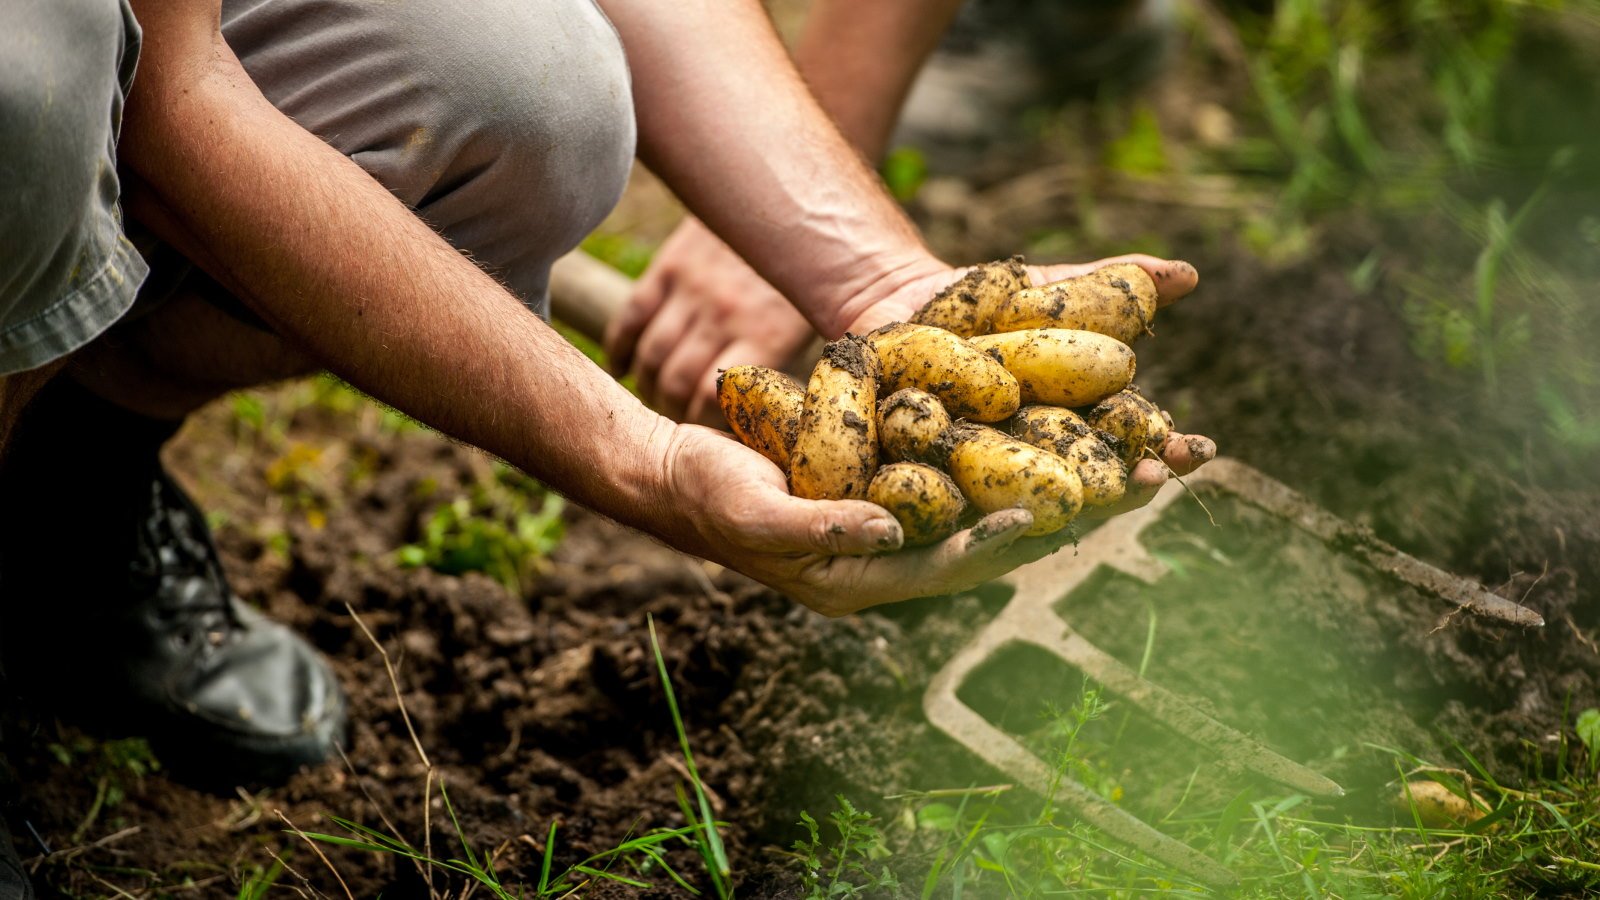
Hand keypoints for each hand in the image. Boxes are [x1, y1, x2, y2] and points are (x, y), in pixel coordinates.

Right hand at [605, 216, 814, 425]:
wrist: (793, 188)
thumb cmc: (821, 264)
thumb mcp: (827, 313)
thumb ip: (821, 358)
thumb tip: (827, 407)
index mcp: (765, 334)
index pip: (716, 400)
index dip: (706, 428)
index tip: (712, 441)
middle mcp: (724, 314)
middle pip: (677, 384)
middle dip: (673, 414)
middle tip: (678, 428)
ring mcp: (692, 289)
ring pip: (651, 356)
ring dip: (648, 387)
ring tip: (656, 403)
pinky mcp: (671, 266)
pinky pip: (632, 316)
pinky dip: (620, 349)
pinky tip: (622, 369)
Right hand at [654, 424, 1085, 614]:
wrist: (684, 472)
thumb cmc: (711, 494)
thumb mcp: (756, 510)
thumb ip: (821, 527)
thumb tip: (891, 530)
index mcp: (860, 580)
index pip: (943, 569)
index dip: (992, 545)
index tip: (1039, 516)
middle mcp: (891, 556)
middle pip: (987, 540)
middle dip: (1057, 517)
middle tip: (1126, 489)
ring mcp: (896, 520)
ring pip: (987, 503)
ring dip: (1050, 482)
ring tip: (1120, 460)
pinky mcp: (894, 482)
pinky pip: (962, 471)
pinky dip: (1008, 452)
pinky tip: (1053, 424)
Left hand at [840, 254, 1215, 514]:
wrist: (894, 300)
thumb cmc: (980, 302)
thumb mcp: (1046, 291)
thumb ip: (1110, 287)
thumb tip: (1191, 273)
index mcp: (1070, 427)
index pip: (1130, 444)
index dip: (1166, 450)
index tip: (1198, 448)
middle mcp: (1030, 465)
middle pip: (1085, 488)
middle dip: (1123, 489)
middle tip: (1153, 484)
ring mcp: (978, 480)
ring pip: (1021, 506)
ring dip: (1056, 508)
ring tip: (1085, 506)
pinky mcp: (918, 484)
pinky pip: (943, 501)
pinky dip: (966, 507)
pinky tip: (992, 515)